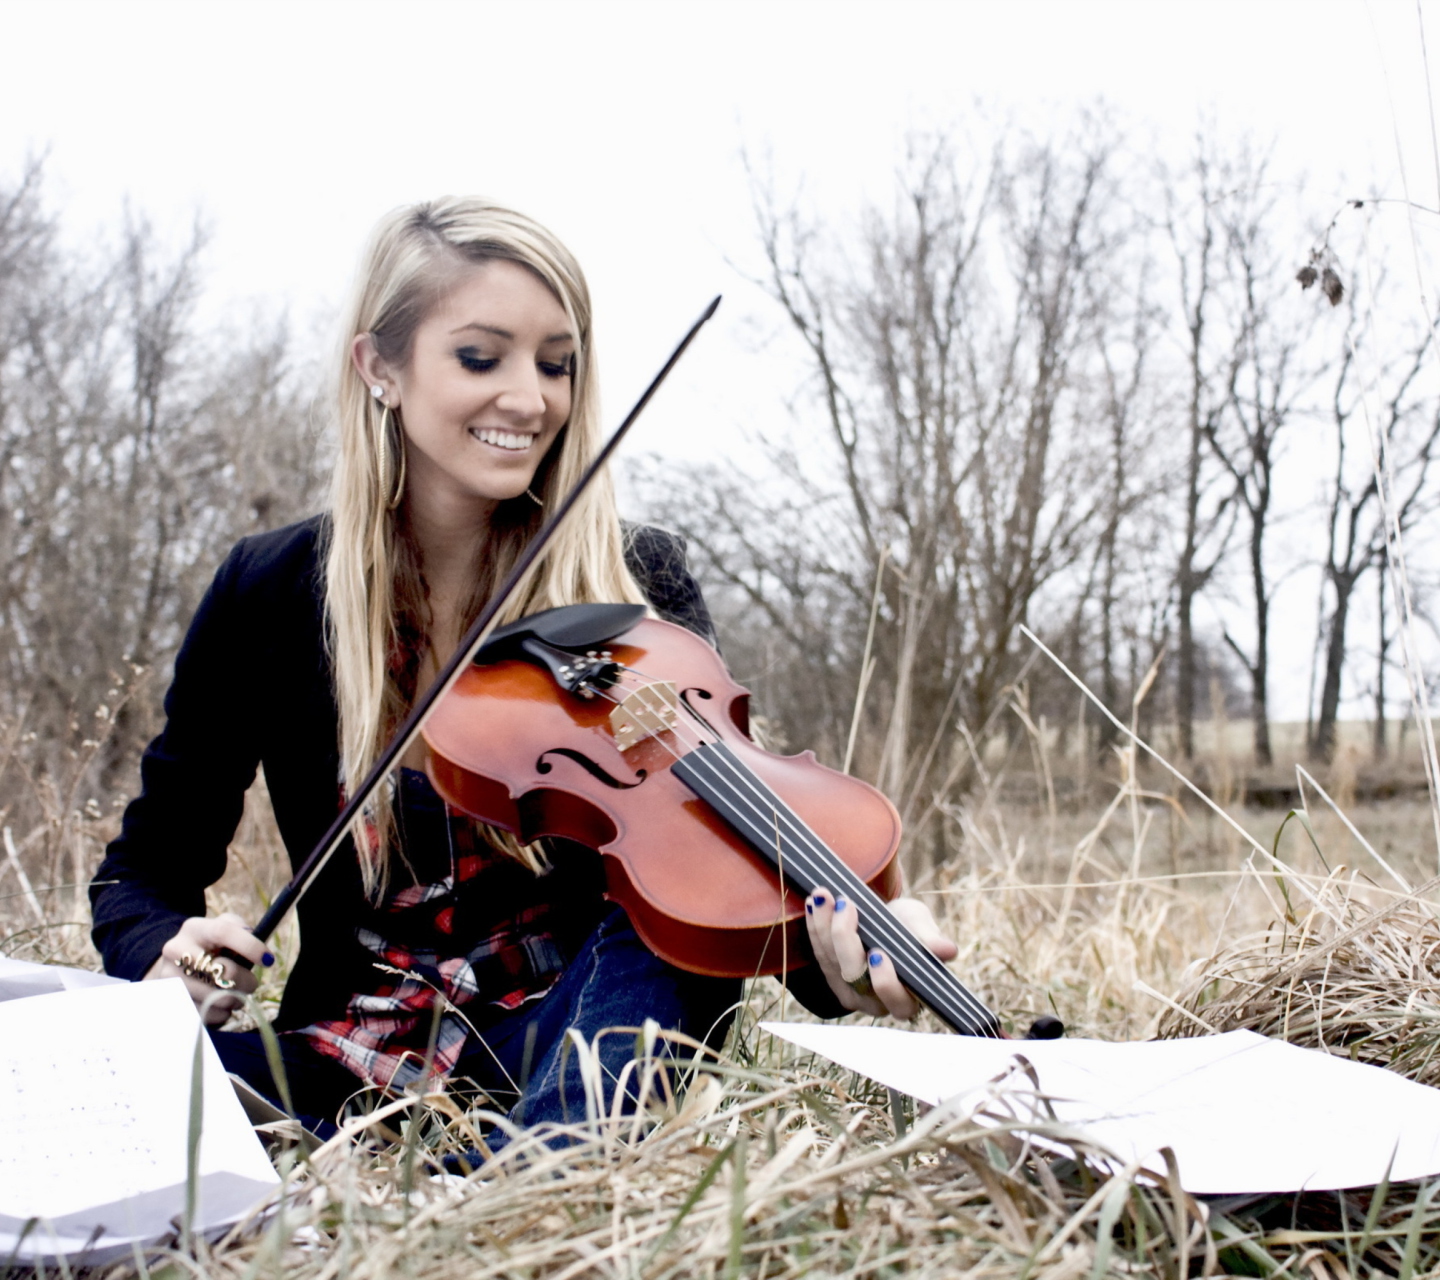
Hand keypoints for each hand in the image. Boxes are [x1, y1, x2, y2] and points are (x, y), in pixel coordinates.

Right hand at [143, 913, 269, 1026]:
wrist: (175, 967)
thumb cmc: (210, 947)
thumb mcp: (223, 929)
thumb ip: (241, 929)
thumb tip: (254, 940)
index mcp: (194, 928)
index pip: (223, 932)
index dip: (249, 946)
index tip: (268, 960)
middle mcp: (175, 950)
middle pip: (222, 970)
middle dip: (245, 981)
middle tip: (250, 983)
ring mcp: (169, 977)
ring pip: (215, 996)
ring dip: (234, 999)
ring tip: (235, 995)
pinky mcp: (168, 1001)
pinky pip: (205, 1014)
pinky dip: (220, 1013)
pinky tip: (219, 1005)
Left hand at [804, 888, 957, 1020]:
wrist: (887, 921)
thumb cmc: (909, 928)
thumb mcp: (920, 926)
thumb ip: (929, 939)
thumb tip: (948, 950)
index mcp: (909, 996)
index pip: (897, 1000)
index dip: (886, 982)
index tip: (878, 953)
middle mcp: (878, 1001)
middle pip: (856, 978)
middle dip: (845, 938)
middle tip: (845, 903)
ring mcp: (851, 992)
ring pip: (832, 963)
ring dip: (824, 926)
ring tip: (824, 895)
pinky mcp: (831, 978)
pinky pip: (819, 954)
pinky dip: (815, 926)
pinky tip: (814, 903)